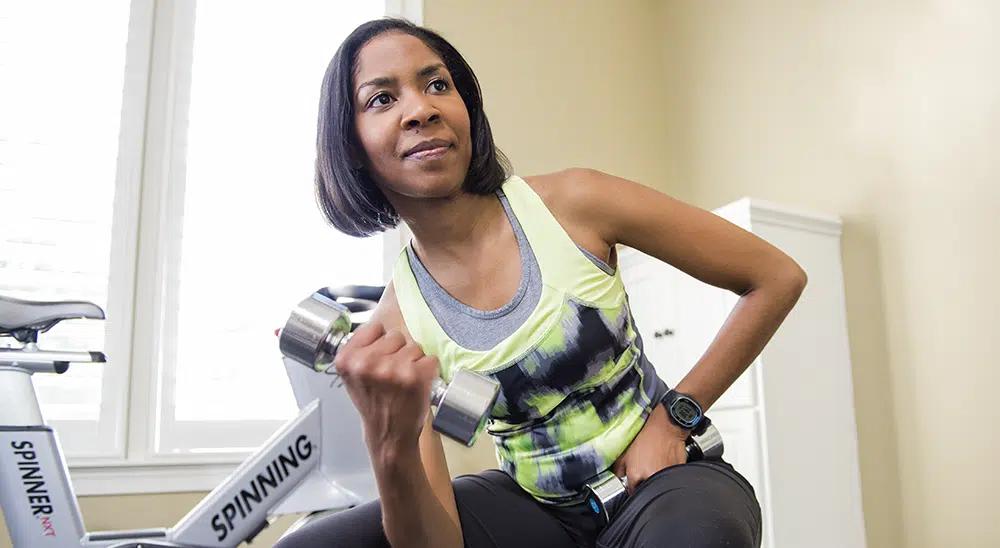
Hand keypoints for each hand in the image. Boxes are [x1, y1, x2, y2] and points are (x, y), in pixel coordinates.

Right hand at [330, 321, 439, 461]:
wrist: (389, 435)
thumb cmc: (374, 404)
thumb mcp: (353, 375)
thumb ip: (359, 349)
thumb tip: (380, 323)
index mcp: (347, 360)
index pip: (375, 327)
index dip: (380, 343)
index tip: (378, 359)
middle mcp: (367, 363)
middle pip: (396, 335)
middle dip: (397, 352)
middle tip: (391, 375)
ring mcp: (393, 370)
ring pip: (414, 347)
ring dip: (413, 362)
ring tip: (403, 382)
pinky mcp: (416, 377)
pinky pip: (430, 359)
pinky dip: (428, 372)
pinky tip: (416, 386)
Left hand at [611, 404, 689, 493]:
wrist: (665, 427)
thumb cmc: (647, 436)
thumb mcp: (625, 451)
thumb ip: (619, 468)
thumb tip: (619, 477)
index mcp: (636, 474)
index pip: (632, 492)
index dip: (632, 488)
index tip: (634, 484)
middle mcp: (650, 477)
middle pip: (646, 489)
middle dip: (643, 483)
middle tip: (644, 470)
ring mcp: (665, 476)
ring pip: (659, 485)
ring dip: (656, 479)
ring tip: (655, 464)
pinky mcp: (677, 473)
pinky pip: (670, 478)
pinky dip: (667, 474)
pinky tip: (664, 462)